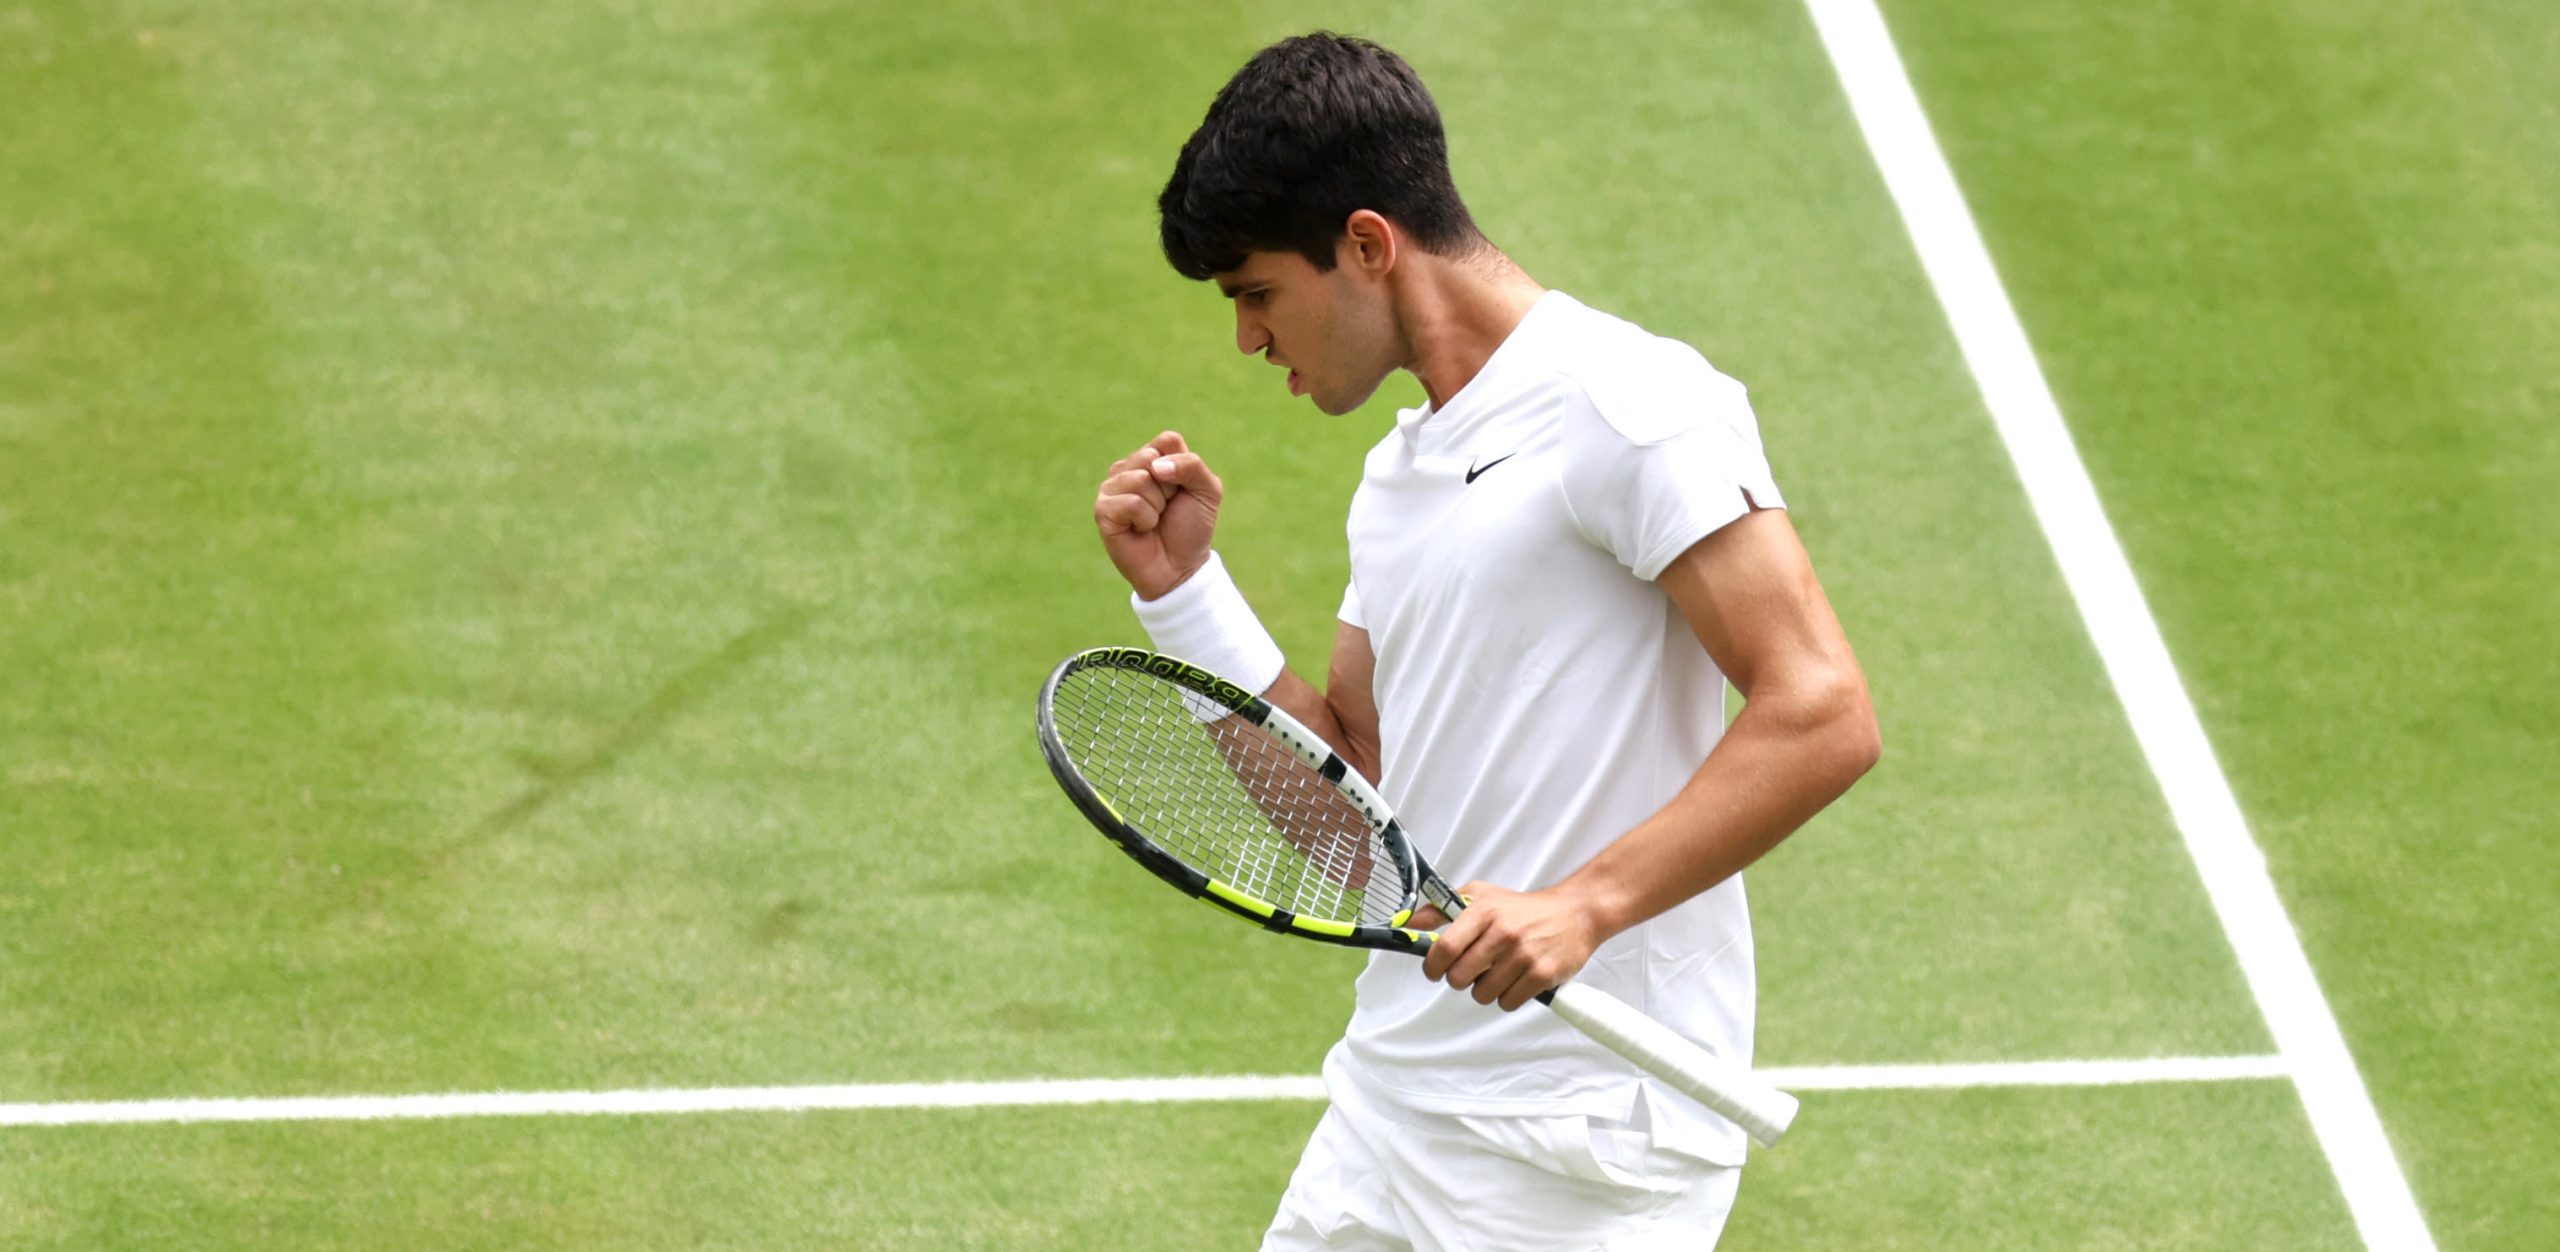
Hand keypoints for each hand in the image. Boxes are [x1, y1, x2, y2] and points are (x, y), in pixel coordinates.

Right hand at [1092, 430, 1223, 600]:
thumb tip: (1155, 466)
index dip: (1182, 468)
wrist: (1180, 567)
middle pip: (1151, 457)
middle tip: (1167, 508)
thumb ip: (1192, 465)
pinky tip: (1141, 530)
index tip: (1182, 490)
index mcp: (1153, 457)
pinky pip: (1131, 502)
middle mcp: (1129, 468)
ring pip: (1140, 480)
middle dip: (1170, 488)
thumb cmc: (1191, 527)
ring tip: (1154, 520)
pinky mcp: (1103, 510)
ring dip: (1157, 506)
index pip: (1167, 440)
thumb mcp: (1207, 491)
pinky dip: (1145, 520)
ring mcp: (1112, 488)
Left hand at [1419, 883, 1603, 1011]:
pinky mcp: (1542, 975)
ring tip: (1497, 974)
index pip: (1445, 948)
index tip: (1434, 970)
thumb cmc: (1522, 908)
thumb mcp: (1481, 896)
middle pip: (1459, 978)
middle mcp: (1503, 933)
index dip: (1433, 966)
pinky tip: (1515, 981)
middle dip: (1460, 980)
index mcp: (1484, 912)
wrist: (1575, 913)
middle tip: (1471, 971)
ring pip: (1483, 994)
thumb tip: (1410, 924)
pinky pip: (1508, 1003)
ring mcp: (1523, 956)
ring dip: (1485, 990)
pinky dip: (1507, 998)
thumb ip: (1442, 909)